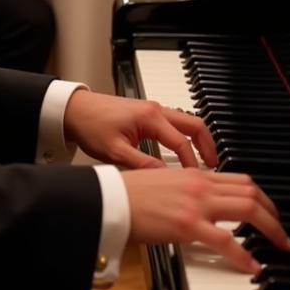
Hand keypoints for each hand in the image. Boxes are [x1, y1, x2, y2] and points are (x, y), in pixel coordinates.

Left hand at [63, 91, 216, 169]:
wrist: (75, 110)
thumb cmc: (91, 125)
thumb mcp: (115, 151)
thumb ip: (142, 165)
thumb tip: (164, 178)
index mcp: (150, 117)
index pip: (181, 142)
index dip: (191, 163)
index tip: (196, 179)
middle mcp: (155, 110)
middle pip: (194, 124)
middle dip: (207, 144)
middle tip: (214, 165)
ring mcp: (152, 109)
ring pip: (186, 121)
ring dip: (197, 139)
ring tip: (203, 160)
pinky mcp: (147, 113)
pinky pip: (175, 123)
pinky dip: (185, 136)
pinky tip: (183, 151)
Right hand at [121, 167, 289, 273]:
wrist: (112, 199)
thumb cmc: (131, 193)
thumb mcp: (166, 183)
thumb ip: (188, 189)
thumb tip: (204, 201)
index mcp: (195, 174)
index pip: (240, 180)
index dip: (261, 196)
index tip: (268, 211)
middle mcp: (201, 184)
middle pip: (251, 192)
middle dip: (273, 213)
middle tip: (281, 231)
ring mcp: (197, 203)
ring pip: (248, 209)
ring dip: (270, 228)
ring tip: (279, 244)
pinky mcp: (188, 224)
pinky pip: (226, 241)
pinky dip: (244, 255)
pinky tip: (253, 266)